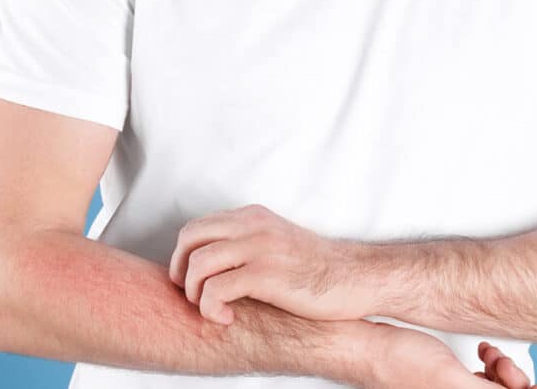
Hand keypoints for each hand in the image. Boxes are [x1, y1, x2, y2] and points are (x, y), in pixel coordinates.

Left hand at [168, 204, 373, 323]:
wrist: (356, 279)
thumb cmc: (318, 271)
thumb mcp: (277, 243)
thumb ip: (248, 244)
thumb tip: (214, 263)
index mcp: (253, 217)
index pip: (197, 227)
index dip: (184, 256)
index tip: (190, 280)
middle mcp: (252, 226)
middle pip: (189, 239)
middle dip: (180, 271)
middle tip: (190, 295)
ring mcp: (259, 248)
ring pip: (197, 264)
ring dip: (194, 292)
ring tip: (210, 309)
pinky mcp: (265, 275)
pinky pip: (215, 289)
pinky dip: (210, 309)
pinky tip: (226, 318)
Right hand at [355, 323, 536, 388]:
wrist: (369, 346)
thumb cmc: (398, 362)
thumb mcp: (453, 382)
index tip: (529, 384)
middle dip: (512, 380)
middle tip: (502, 364)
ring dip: (502, 371)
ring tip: (490, 357)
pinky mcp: (451, 384)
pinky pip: (483, 381)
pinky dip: (489, 368)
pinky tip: (483, 356)